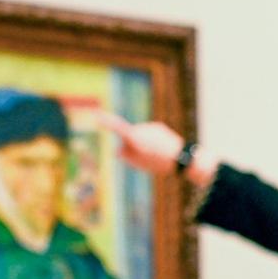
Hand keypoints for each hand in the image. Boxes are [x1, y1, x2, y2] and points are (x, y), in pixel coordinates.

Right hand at [95, 113, 218, 184]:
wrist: (180, 158)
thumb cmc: (157, 163)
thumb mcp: (138, 163)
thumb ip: (125, 156)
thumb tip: (118, 149)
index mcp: (135, 137)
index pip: (117, 127)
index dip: (106, 122)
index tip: (96, 115)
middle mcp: (141, 128)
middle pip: (129, 136)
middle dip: (131, 145)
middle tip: (142, 158)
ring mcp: (150, 126)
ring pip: (140, 135)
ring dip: (142, 143)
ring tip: (154, 154)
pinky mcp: (158, 126)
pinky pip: (149, 134)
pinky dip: (151, 140)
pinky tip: (160, 148)